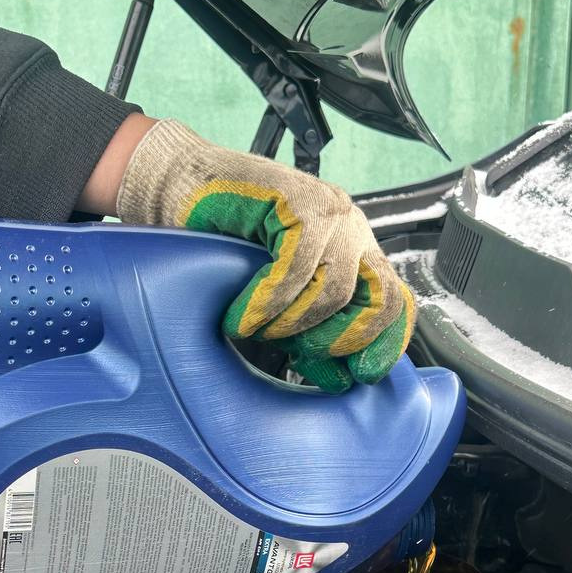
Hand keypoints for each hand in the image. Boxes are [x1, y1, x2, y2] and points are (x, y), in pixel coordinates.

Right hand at [116, 120, 414, 392]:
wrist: (176, 191)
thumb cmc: (222, 246)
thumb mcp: (276, 310)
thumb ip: (308, 341)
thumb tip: (340, 381)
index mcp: (354, 254)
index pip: (395, 302)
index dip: (385, 343)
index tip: (360, 375)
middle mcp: (351, 231)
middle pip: (382, 297)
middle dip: (345, 338)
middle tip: (302, 354)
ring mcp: (329, 212)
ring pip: (335, 290)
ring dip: (291, 324)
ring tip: (254, 329)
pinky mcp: (298, 200)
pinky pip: (297, 268)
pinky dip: (266, 303)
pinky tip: (240, 317)